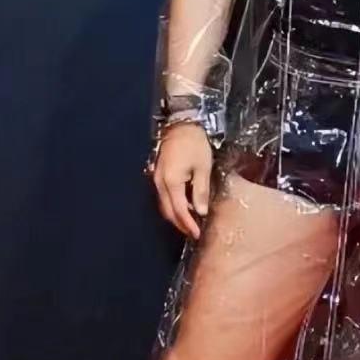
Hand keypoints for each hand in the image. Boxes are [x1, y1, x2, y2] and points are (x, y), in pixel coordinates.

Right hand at [151, 122, 212, 238]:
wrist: (181, 124)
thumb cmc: (195, 144)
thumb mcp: (203, 167)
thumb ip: (200, 191)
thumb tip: (201, 212)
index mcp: (171, 181)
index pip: (179, 210)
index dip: (188, 224)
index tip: (197, 234)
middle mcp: (160, 183)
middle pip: (168, 211)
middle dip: (180, 224)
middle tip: (193, 232)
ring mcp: (156, 178)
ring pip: (164, 204)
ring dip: (176, 215)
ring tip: (190, 221)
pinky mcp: (158, 174)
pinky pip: (163, 196)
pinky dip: (172, 204)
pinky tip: (183, 205)